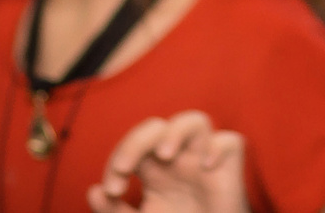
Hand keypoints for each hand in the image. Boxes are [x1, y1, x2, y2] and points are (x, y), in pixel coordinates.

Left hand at [85, 111, 245, 212]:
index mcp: (154, 167)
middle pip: (156, 127)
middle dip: (135, 142)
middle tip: (123, 169)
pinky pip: (230, 141)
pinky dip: (217, 148)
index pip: (131, 145)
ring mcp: (203, 158)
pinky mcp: (229, 167)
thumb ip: (114, 211)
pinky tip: (206, 168)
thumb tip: (94, 191)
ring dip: (175, 132)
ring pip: (195, 120)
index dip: (117, 159)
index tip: (112, 190)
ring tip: (164, 154)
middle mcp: (178, 157)